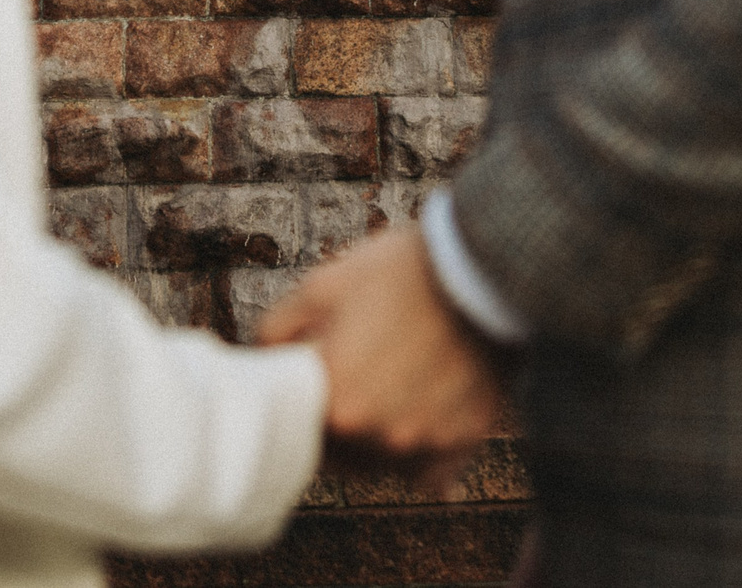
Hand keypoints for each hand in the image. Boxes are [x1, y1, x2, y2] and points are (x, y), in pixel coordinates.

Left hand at [258, 224, 504, 493]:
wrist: (480, 266)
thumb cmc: (398, 271)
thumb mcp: (321, 285)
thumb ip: (277, 330)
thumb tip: (260, 359)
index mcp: (334, 401)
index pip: (296, 427)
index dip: (301, 401)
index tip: (312, 378)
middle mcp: (376, 434)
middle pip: (339, 449)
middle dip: (338, 419)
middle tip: (354, 374)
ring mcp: (423, 442)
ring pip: (381, 462)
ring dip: (376, 439)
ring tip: (390, 388)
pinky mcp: (462, 441)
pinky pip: (429, 475)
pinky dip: (421, 459)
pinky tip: (420, 420)